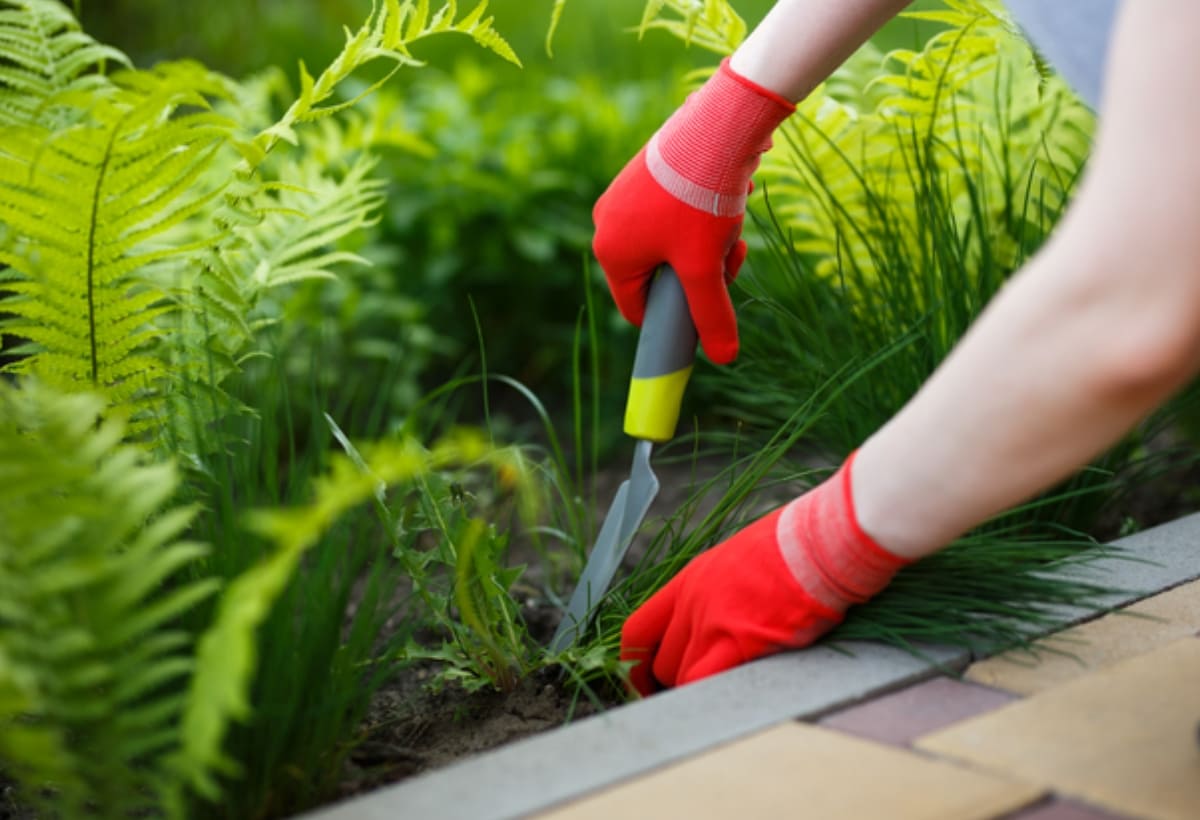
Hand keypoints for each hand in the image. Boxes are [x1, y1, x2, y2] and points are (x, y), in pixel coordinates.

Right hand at [592, 59, 793, 364]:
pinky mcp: (645, 174)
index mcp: (610, 253)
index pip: (637, 309)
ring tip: (732, 227)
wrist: (715, 126)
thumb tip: (724, 359)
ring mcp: (624, 196)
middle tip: (729, 259)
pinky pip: (673, 214)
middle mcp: (608, 224)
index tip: (707, 312)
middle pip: (659, 276)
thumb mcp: (707, 267)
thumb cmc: (700, 201)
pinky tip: (726, 200)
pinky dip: (702, 217)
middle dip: (700, 275)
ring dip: (707, 247)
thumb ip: (712, 315)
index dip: (674, 319)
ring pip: (672, 245)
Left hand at [619, 454, 908, 694]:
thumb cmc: (795, 545)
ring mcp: (714, 622)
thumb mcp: (739, 559)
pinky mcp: (742, 642)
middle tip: (695, 697)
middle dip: (674, 685)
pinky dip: (712, 699)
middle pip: (661, 663)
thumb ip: (721, 591)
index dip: (636, 664)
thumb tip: (724, 613)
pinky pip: (707, 684)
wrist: (821, 540)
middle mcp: (693, 603)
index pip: (639, 630)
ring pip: (683, 679)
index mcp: (689, 580)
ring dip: (699, 695)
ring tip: (723, 698)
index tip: (648, 681)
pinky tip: (732, 700)